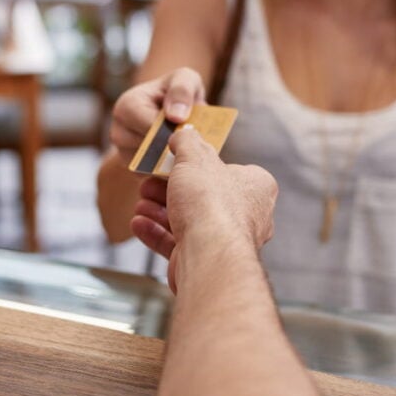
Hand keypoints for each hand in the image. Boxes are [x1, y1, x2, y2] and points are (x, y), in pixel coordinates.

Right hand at [109, 68, 206, 165]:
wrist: (174, 111)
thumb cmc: (179, 92)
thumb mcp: (185, 79)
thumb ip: (182, 89)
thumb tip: (176, 116)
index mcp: (126, 106)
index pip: (148, 127)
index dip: (172, 130)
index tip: (190, 130)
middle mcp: (118, 132)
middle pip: (148, 150)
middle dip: (173, 148)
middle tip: (194, 144)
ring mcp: (124, 154)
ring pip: (151, 167)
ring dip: (173, 162)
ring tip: (189, 151)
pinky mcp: (135, 171)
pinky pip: (153, 178)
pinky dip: (170, 172)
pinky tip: (183, 161)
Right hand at [130, 127, 276, 292]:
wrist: (208, 255)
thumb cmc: (210, 203)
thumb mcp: (195, 157)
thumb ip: (188, 142)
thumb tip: (184, 134)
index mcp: (256, 188)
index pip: (229, 170)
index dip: (199, 165)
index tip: (174, 162)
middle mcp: (248, 216)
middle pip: (203, 196)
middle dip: (170, 190)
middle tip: (149, 183)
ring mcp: (226, 242)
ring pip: (189, 221)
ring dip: (159, 211)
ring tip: (140, 202)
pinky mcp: (206, 261)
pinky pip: (178, 244)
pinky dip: (157, 233)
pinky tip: (138, 223)